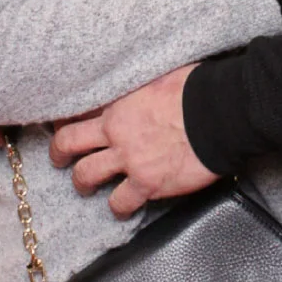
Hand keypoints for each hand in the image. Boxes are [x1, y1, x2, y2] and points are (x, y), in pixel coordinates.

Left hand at [49, 66, 215, 218]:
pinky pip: (121, 201)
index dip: (65, 118)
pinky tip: (120, 207)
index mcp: (118, 102)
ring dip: (82, 183)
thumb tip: (142, 80)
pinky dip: (118, 207)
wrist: (221, 113)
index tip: (61, 123)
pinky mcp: (147, 183)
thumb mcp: (159, 74)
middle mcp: (116, 132)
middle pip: (69, 143)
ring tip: (85, 188)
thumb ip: (140, 85)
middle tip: (59, 158)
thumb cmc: (197, 88)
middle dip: (60, 152)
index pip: (78, 110)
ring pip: (87, 176)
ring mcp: (129, 160)